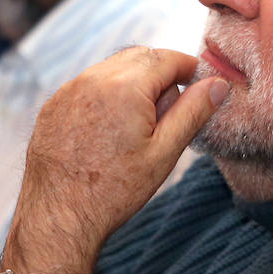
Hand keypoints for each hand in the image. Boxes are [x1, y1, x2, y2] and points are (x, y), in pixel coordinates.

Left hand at [6, 48, 229, 273]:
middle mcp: (93, 78)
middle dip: (160, 75)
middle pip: (140, 57)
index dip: (190, 68)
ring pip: (113, 68)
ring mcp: (69, 90)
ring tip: (136, 129)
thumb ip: (193, 111)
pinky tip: (109, 133)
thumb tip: (218, 84)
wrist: (57, 217)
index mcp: (125, 86)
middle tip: (167, 115)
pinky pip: (89, 84)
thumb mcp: (164, 152)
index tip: (200, 84)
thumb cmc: (113, 190)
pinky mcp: (54, 104)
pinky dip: (106, 95)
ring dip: (133, 83)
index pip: (168, 58)